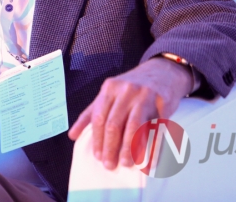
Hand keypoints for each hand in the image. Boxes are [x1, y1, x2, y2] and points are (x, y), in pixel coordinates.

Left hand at [68, 57, 192, 168]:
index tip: (97, 156)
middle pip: (114, 123)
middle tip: (109, 164)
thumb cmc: (132, 88)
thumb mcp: (109, 94)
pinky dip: (152, 148)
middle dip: (110, 147)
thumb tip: (72, 135)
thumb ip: (91, 113)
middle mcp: (127, 91)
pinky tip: (148, 162)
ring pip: (134, 127)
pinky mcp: (163, 106)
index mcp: (110, 88)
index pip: (99, 117)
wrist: (163, 71)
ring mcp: (145, 97)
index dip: (97, 139)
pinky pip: (156, 130)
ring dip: (129, 149)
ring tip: (125, 163)